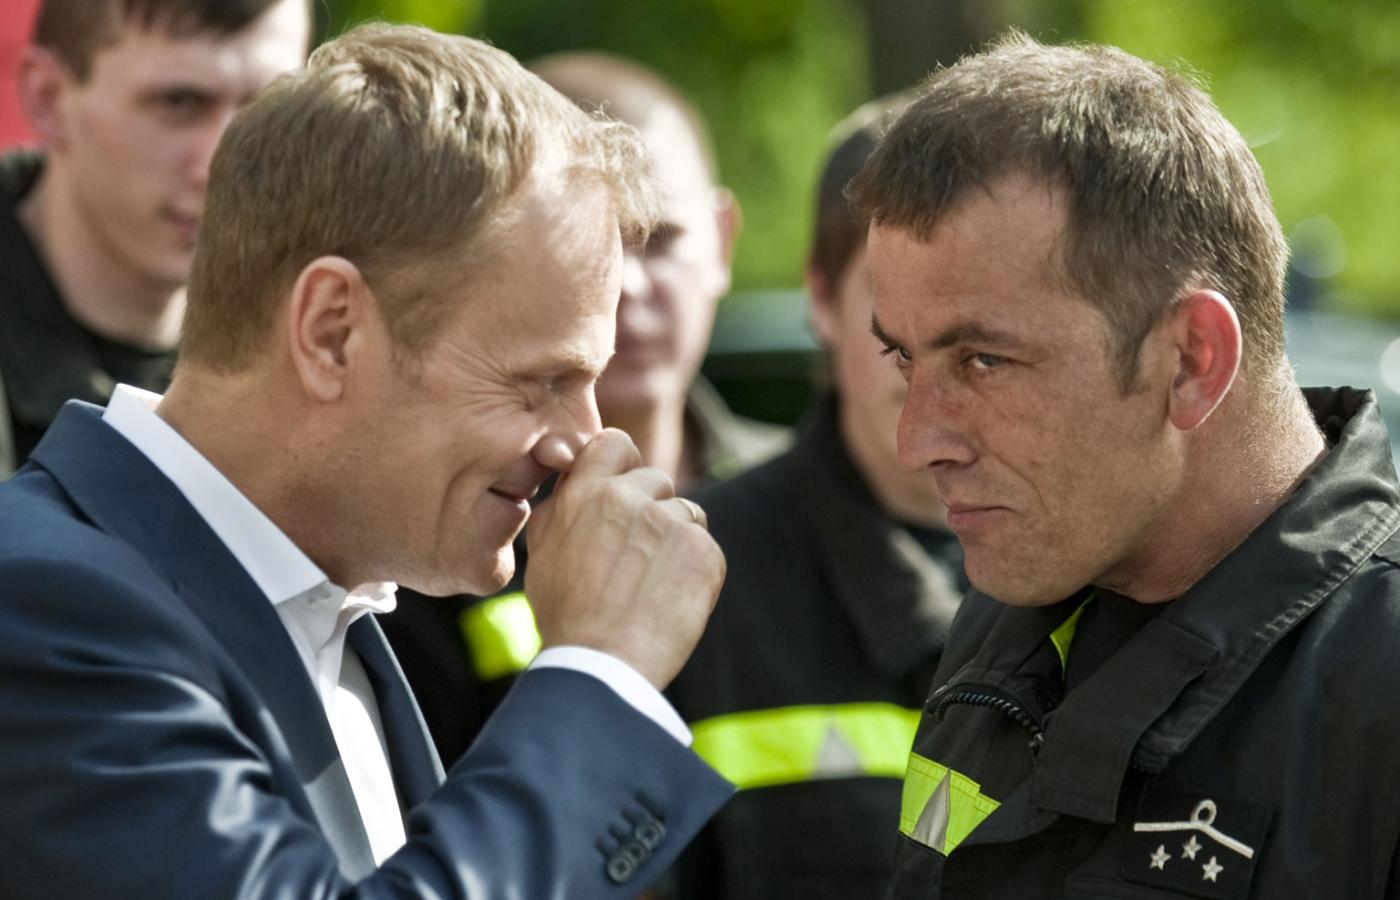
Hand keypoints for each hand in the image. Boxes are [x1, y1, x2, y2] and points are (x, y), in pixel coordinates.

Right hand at [524, 428, 724, 688]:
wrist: (603, 665)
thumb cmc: (567, 616)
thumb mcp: (544, 554)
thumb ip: (561, 508)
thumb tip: (572, 474)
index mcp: (585, 494)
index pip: (615, 442)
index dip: (623, 463)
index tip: (623, 490)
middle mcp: (629, 499)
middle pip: (657, 479)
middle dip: (652, 508)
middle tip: (636, 556)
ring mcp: (671, 524)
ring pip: (686, 513)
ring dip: (675, 539)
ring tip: (651, 584)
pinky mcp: (704, 552)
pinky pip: (706, 548)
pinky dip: (695, 570)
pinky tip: (671, 600)